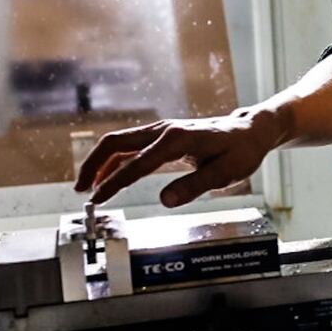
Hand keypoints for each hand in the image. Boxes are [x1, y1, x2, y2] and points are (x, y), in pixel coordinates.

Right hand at [74, 108, 282, 206]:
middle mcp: (164, 130)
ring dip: (100, 162)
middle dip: (93, 165)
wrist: (250, 131)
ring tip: (88, 186)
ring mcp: (161, 131)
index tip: (98, 199)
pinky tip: (109, 176)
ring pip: (120, 143)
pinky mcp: (163, 135)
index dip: (114, 183)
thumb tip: (165, 200)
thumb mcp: (227, 172)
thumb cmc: (241, 151)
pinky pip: (131, 146)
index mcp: (177, 139)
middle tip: (81, 190)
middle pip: (116, 143)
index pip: (136, 164)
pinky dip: (115, 160)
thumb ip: (196, 185)